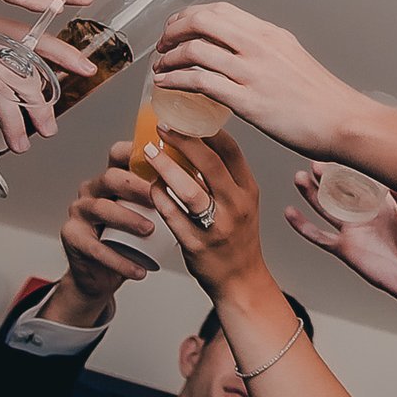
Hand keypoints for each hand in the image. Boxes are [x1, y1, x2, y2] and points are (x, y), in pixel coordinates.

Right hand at [56, 145, 166, 304]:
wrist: (104, 273)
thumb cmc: (132, 239)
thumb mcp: (148, 213)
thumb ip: (166, 194)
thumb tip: (206, 180)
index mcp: (113, 177)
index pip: (120, 153)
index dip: (139, 152)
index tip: (165, 159)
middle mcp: (93, 188)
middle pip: (112, 177)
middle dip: (138, 186)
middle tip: (161, 198)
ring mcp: (80, 211)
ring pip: (102, 208)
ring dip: (128, 218)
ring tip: (150, 230)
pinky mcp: (72, 236)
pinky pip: (94, 246)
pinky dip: (119, 259)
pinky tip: (139, 269)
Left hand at [142, 131, 265, 294]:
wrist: (241, 281)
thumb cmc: (237, 237)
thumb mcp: (241, 201)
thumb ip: (224, 175)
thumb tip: (194, 140)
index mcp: (248, 190)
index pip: (231, 151)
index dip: (208, 129)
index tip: (187, 115)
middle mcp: (236, 206)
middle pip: (210, 165)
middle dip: (183, 141)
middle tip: (162, 127)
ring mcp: (217, 227)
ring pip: (189, 191)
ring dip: (166, 168)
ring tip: (148, 153)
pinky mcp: (197, 246)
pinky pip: (173, 216)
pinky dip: (159, 198)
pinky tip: (150, 186)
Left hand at [152, 3, 369, 157]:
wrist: (345, 122)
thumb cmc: (323, 100)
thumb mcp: (294, 59)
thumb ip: (267, 52)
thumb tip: (242, 54)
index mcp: (270, 34)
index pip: (220, 10)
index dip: (189, 16)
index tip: (177, 30)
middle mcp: (259, 46)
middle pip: (201, 21)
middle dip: (173, 31)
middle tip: (162, 46)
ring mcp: (253, 72)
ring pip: (195, 51)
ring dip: (169, 58)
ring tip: (160, 69)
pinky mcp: (248, 101)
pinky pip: (199, 82)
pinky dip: (175, 80)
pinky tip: (166, 86)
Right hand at [286, 168, 396, 307]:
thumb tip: (395, 177)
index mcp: (383, 201)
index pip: (361, 178)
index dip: (349, 166)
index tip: (339, 151)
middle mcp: (365, 213)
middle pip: (339, 189)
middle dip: (326, 176)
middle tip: (314, 162)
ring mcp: (353, 230)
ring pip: (325, 208)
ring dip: (311, 194)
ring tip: (299, 178)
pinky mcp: (345, 249)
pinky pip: (319, 237)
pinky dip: (303, 226)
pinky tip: (290, 213)